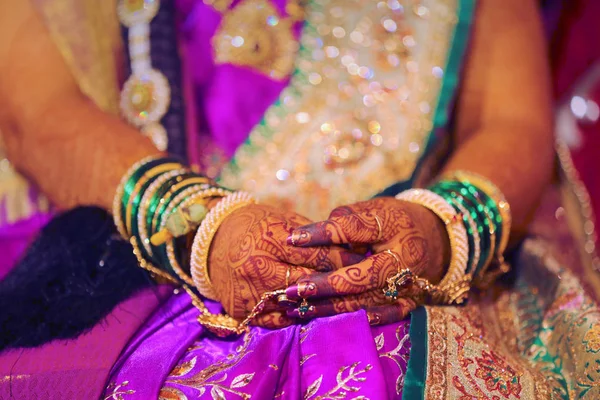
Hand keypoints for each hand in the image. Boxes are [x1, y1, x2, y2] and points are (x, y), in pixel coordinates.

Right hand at [208, 204, 363, 326]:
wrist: (210, 241)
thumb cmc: (254, 225)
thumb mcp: (282, 220)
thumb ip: (312, 237)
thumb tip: (349, 247)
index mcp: (269, 239)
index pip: (315, 253)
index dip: (344, 258)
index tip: (365, 260)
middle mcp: (257, 268)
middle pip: (308, 281)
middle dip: (336, 282)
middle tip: (362, 283)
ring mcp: (247, 292)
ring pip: (294, 305)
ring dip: (319, 304)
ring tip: (343, 301)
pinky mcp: (241, 311)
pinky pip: (276, 321)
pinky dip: (295, 317)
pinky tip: (312, 311)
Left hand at [285, 197, 449, 324]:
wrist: (438, 240)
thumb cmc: (396, 221)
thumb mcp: (377, 209)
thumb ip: (348, 219)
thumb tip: (314, 234)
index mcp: (394, 229)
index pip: (353, 230)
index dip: (322, 233)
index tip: (293, 237)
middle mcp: (403, 262)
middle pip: (358, 277)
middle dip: (323, 284)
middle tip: (293, 288)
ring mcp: (408, 287)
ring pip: (364, 302)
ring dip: (329, 308)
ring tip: (297, 308)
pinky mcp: (410, 303)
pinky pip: (384, 317)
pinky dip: (357, 319)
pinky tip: (330, 321)